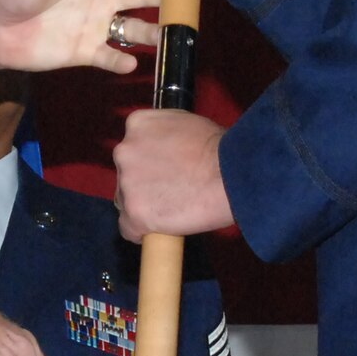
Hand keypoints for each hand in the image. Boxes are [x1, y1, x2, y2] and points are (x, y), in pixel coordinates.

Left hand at [113, 108, 234, 240]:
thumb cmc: (221, 149)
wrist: (232, 175)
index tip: (164, 173)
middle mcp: (125, 151)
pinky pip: (128, 229)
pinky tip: (162, 228)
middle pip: (126, 175)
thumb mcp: (187, 123)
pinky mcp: (134, 213)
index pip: (131, 149)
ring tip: (174, 209)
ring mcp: (127, 183)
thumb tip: (164, 150)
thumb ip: (164, 135)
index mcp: (137, 125)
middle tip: (172, 191)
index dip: (148, 164)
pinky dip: (142, 232)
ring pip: (126, 202)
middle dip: (144, 185)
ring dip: (144, 207)